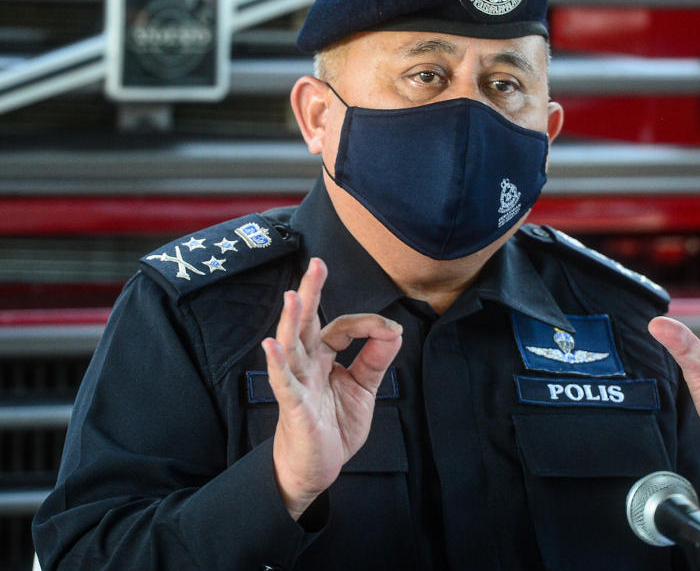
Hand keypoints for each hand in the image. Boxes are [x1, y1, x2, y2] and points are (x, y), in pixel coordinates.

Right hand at [262, 257, 402, 519]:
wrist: (317, 468)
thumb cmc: (333, 426)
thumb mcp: (363, 388)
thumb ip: (376, 358)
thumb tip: (394, 329)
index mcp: (323, 357)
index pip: (342, 327)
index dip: (367, 323)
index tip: (390, 331)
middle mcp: (307, 364)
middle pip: (307, 323)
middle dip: (311, 293)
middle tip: (316, 263)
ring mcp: (298, 384)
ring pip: (292, 346)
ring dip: (291, 321)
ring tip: (292, 296)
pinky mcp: (294, 407)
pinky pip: (283, 383)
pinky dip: (277, 364)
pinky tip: (271, 347)